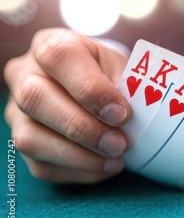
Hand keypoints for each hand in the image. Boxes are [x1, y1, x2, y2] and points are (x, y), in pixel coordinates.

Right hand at [4, 28, 130, 182]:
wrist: (98, 88)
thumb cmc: (111, 76)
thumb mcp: (123, 68)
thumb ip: (127, 87)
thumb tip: (132, 119)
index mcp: (51, 45)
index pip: (58, 57)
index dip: (90, 89)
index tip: (121, 114)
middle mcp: (24, 74)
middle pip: (35, 99)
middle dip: (83, 128)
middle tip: (120, 144)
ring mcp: (17, 111)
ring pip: (31, 139)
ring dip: (79, 156)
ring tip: (116, 159)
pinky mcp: (23, 143)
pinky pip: (42, 166)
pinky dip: (79, 171)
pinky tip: (105, 167)